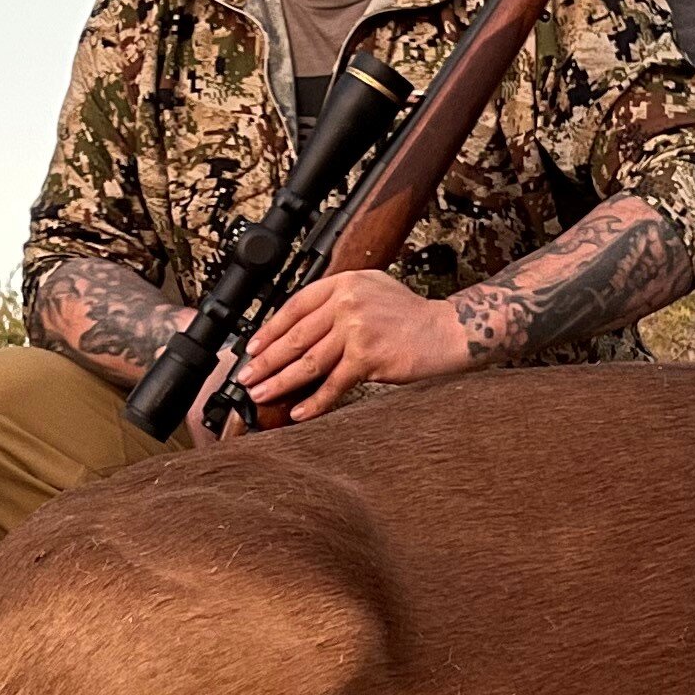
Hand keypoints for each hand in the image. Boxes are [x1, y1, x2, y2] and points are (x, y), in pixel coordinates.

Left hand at [236, 269, 470, 420]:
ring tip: (262, 394)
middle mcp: (347, 302)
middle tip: (246, 377)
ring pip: (308, 361)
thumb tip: (299, 329)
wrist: (447, 330)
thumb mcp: (372, 290)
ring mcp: (357, 329)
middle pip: (295, 336)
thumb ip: (338, 301)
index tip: (253, 348)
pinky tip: (298, 412)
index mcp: (345, 282)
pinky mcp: (368, 356)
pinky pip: (333, 384)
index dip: (269, 330)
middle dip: (266, 361)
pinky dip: (314, 401)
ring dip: (281, 382)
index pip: (295, 306)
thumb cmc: (411, 316)